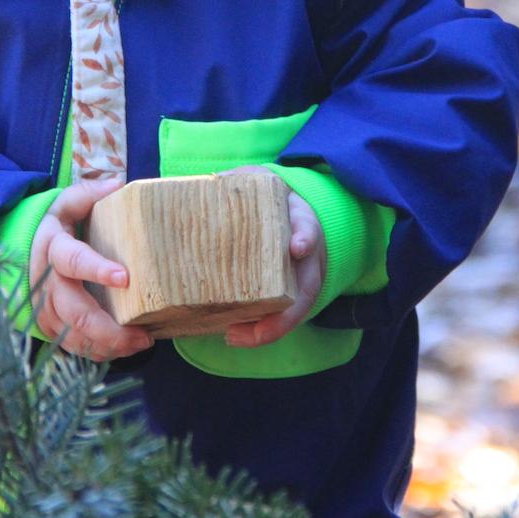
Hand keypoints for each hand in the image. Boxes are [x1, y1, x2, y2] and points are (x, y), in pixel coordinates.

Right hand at [28, 178, 153, 360]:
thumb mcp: (66, 204)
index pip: (73, 260)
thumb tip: (118, 183)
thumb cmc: (55, 228)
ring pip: (73, 336)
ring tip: (141, 343)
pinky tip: (124, 351)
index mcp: (54, 249)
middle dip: (109, 329)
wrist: (22, 253)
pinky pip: (72, 346)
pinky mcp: (49, 326)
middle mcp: (47, 284)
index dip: (96, 269)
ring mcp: (46, 309)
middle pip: (75, 313)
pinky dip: (98, 353)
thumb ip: (88, 194)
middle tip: (142, 335)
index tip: (125, 278)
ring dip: (108, 346)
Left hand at [223, 179, 326, 348]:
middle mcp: (305, 252)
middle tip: (260, 327)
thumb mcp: (253, 181)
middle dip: (287, 311)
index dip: (304, 237)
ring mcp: (300, 274)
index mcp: (298, 219)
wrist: (281, 210)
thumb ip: (234, 181)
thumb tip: (211, 184)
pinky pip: (279, 315)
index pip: (307, 226)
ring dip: (271, 327)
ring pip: (296, 308)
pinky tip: (235, 335)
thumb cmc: (261, 198)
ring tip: (238, 336)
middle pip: (307, 285)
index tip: (296, 248)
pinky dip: (261, 329)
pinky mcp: (286, 291)